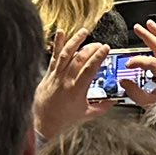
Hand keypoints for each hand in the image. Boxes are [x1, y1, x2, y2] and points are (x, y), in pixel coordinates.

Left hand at [33, 27, 109, 142]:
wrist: (43, 122)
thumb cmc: (63, 119)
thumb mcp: (86, 114)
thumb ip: (101, 108)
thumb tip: (112, 102)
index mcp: (77, 90)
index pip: (90, 69)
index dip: (99, 57)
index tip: (105, 48)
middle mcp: (66, 80)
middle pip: (80, 59)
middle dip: (91, 48)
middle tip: (99, 44)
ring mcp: (56, 75)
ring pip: (66, 54)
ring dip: (75, 41)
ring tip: (83, 32)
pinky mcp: (49, 73)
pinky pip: (54, 56)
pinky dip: (57, 43)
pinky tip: (60, 33)